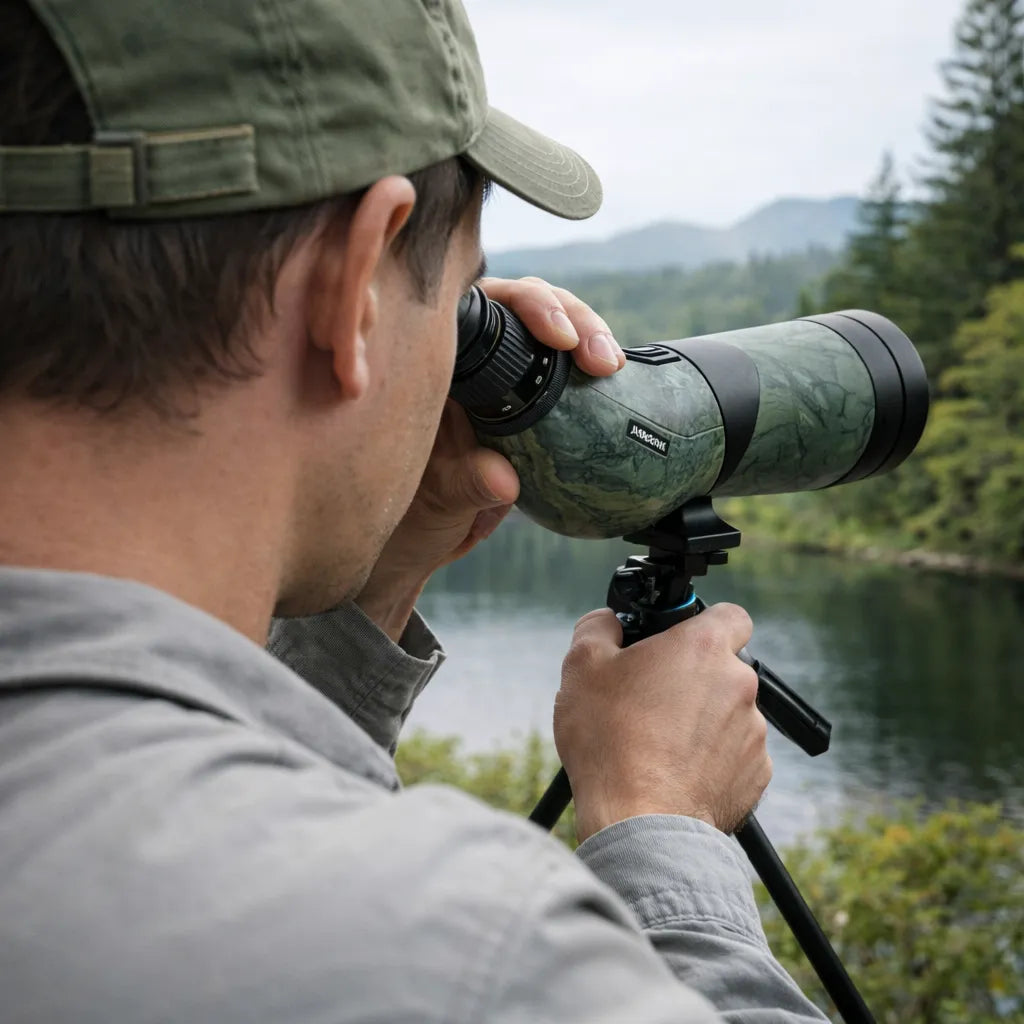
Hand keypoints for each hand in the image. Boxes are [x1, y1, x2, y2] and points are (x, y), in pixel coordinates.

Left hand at [356, 278, 625, 639]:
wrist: (421, 541)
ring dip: (589, 334)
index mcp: (434, 359)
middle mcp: (466, 355)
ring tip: (609, 365)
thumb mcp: (436, 499)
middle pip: (525, 304)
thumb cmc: (411, 510)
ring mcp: (501, 374)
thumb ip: (465, 484)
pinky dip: (591, 366)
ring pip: (551, 327)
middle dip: (569, 317)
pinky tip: (613, 376)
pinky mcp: (532, 398)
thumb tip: (505, 481)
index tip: (557, 337)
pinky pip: (565, 368)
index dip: (525, 306)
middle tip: (597, 357)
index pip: (481, 304)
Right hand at [554, 603, 771, 841]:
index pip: (729, 614)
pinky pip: (735, 756)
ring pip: (728, 713)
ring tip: (658, 744)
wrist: (637, 820)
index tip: (677, 643)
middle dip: (692, 679)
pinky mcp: (755, 775)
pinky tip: (675, 772)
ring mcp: (753, 732)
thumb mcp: (582, 666)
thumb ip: (598, 627)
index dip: (703, 624)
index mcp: (704, 648)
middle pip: (723, 668)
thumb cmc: (609, 740)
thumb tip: (608, 622)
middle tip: (651, 699)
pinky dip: (711, 760)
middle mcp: (739, 684)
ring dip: (701, 721)